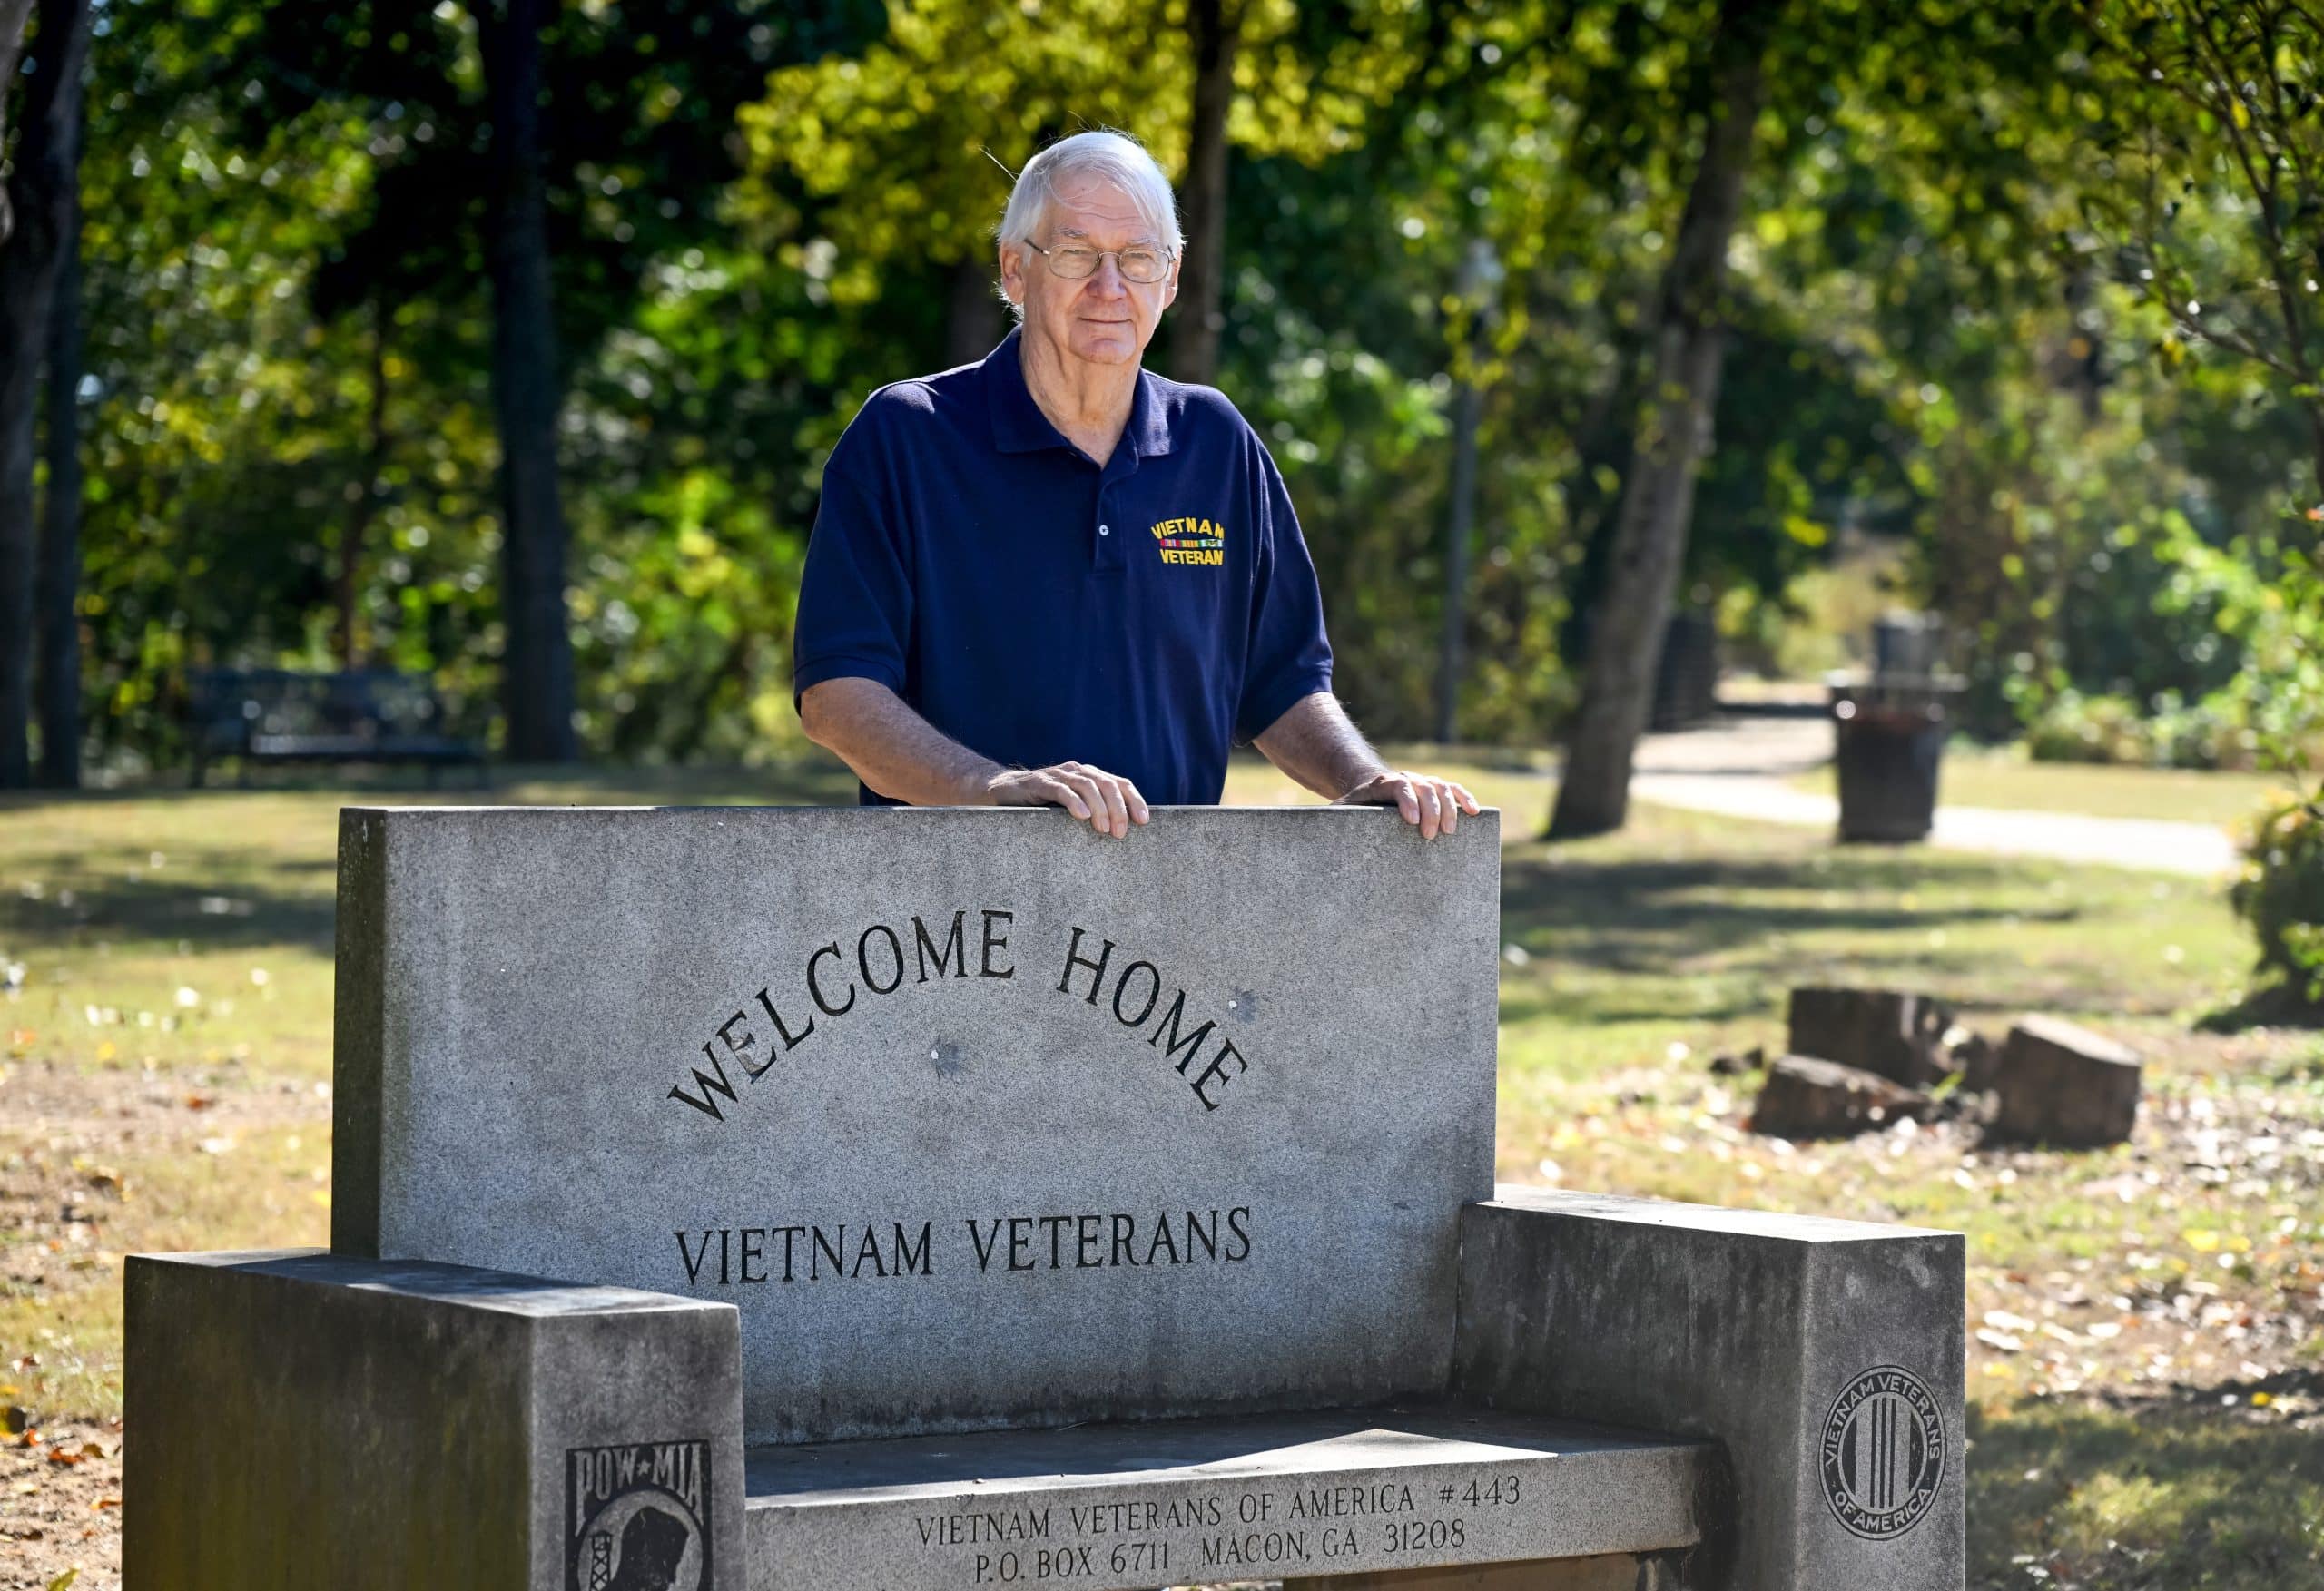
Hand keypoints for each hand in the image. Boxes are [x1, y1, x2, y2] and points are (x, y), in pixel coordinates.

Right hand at [983, 761, 1150, 838]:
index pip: (1119, 783)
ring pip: (1087, 786)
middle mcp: (1076, 771)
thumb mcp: (1071, 808)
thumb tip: (1121, 834)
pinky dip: (1074, 801)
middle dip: (1118, 809)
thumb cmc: (1040, 805)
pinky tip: (1082, 816)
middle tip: (1120, 834)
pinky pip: (1060, 789)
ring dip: (1100, 807)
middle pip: (1106, 784)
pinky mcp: (1038, 783)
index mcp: (1089, 776)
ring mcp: (1057, 775)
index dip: (1134, 800)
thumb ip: (1092, 814)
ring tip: (1104, 829)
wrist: (1001, 793)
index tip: (1144, 822)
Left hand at [1334, 770, 1480, 838]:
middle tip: (1432, 836)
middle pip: (1424, 788)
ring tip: (1451, 831)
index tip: (1412, 822)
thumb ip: (1335, 817)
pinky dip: (1465, 798)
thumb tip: (1319, 834)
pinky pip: (1454, 790)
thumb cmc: (1356, 808)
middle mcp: (1406, 779)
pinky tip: (1475, 813)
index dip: (1407, 802)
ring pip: (1442, 787)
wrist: (1370, 790)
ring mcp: (1422, 782)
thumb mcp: (1341, 810)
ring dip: (1450, 808)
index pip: (1398, 787)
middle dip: (1431, 811)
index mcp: (1382, 784)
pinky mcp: (1436, 789)